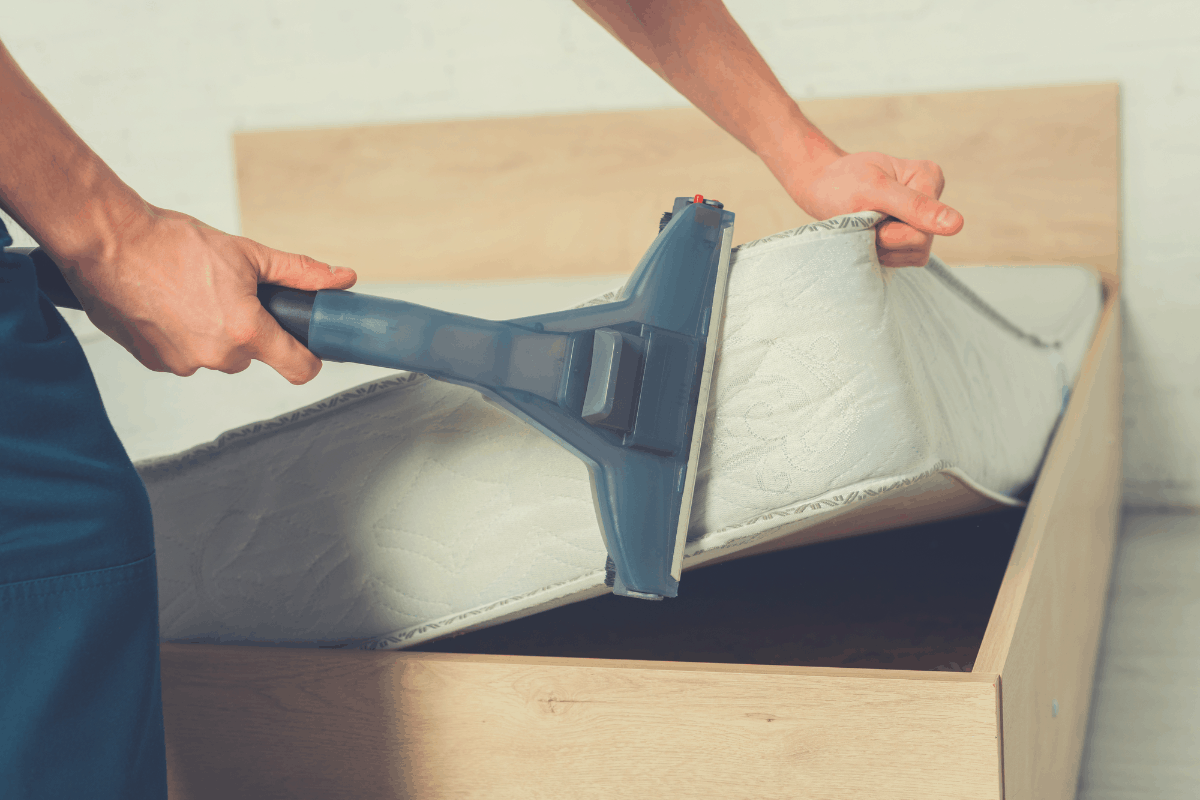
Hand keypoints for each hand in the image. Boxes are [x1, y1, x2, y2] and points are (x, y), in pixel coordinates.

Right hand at [57, 205, 356, 383]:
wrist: (108, 243)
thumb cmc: (172, 244)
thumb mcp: (248, 254)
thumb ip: (300, 272)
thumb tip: (342, 279)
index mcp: (245, 332)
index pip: (299, 368)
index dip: (307, 357)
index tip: (305, 347)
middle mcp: (216, 356)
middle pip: (253, 354)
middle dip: (248, 329)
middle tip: (228, 295)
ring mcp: (183, 363)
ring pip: (217, 354)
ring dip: (213, 332)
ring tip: (192, 295)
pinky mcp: (155, 363)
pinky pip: (185, 355)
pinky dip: (182, 335)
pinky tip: (169, 306)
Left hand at [784, 150, 964, 267]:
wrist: (820, 186)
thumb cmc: (843, 182)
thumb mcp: (873, 189)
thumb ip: (914, 206)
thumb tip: (957, 225)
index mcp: (929, 177)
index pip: (923, 227)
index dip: (890, 231)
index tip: (869, 212)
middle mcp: (932, 198)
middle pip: (920, 243)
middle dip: (884, 239)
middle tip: (864, 220)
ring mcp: (923, 221)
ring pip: (913, 255)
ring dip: (881, 248)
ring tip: (866, 225)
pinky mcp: (911, 237)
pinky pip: (903, 260)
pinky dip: (881, 253)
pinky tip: (869, 236)